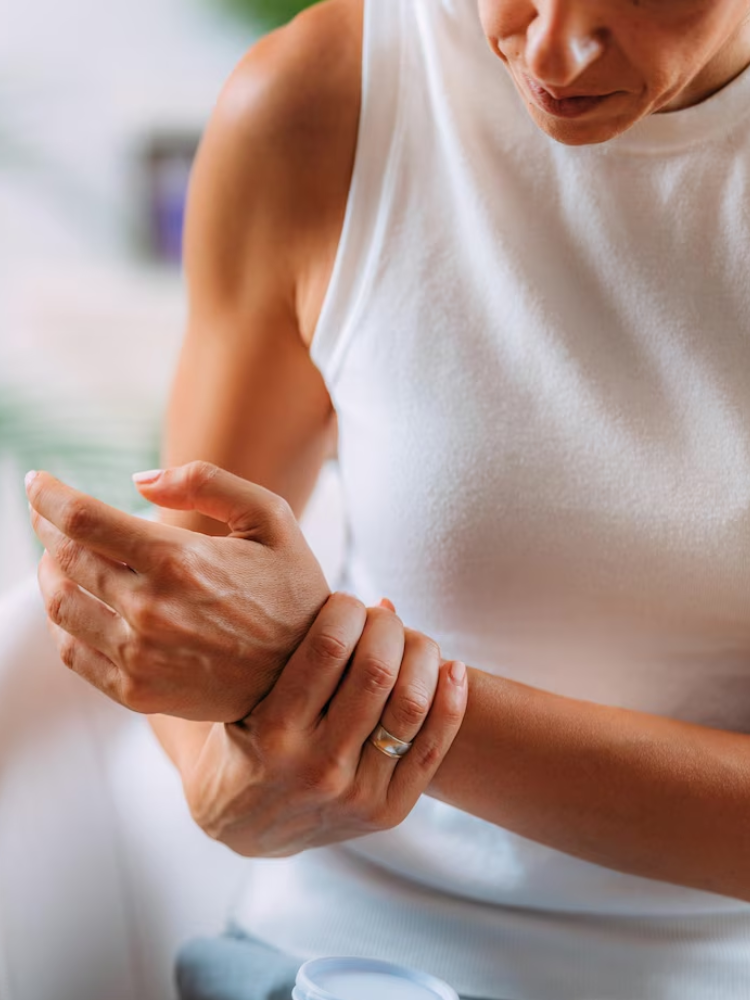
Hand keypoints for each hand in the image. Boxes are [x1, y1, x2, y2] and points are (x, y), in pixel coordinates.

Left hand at [27, 462, 329, 721]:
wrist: (307, 677)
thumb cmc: (291, 590)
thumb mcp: (271, 518)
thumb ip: (207, 483)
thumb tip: (137, 481)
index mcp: (179, 560)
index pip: (81, 519)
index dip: (48, 494)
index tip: (36, 481)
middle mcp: (150, 610)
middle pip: (63, 558)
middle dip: (47, 528)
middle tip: (47, 516)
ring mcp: (139, 656)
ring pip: (60, 605)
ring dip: (49, 572)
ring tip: (59, 557)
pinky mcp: (135, 692)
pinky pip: (72, 651)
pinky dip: (61, 621)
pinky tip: (75, 603)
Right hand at [183, 593, 467, 856]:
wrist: (245, 824)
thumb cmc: (244, 735)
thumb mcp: (244, 692)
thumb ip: (291, 647)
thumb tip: (375, 599)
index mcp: (274, 731)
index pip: (329, 647)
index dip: (347, 609)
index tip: (345, 602)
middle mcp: (316, 766)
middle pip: (377, 671)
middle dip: (387, 627)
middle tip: (382, 617)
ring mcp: (354, 794)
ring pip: (410, 706)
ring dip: (422, 656)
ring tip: (414, 639)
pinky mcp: (386, 813)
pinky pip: (432, 749)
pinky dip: (451, 701)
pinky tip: (452, 669)